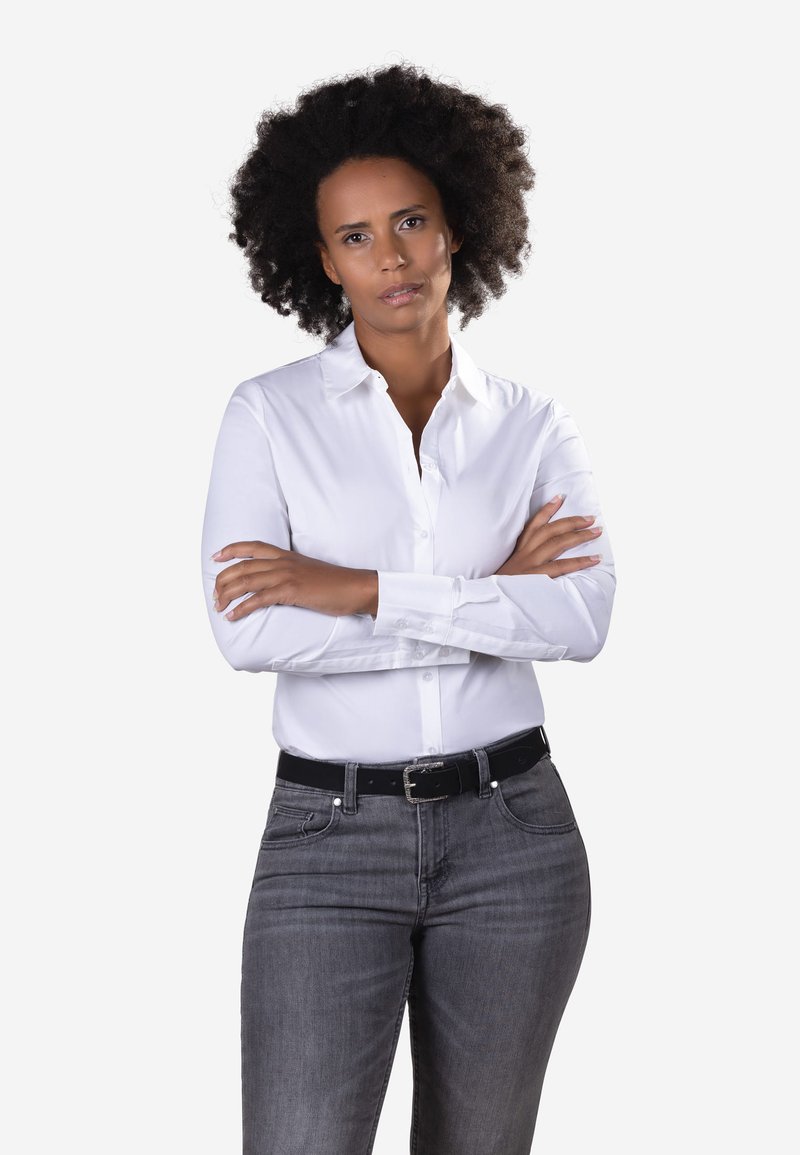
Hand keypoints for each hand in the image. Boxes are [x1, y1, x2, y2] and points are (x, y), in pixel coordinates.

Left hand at [211, 541, 377, 620]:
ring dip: (228, 595)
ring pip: (247, 582)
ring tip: (219, 607)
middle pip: (243, 566)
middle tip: (214, 595)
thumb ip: (291, 574)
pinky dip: (242, 608)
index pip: (253, 546)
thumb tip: (276, 586)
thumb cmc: (335, 584)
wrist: (355, 588)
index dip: (231, 550)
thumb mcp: (309, 572)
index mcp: (287, 555)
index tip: (216, 557)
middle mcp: (284, 562)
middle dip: (224, 581)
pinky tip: (233, 616)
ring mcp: (287, 575)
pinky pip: (259, 599)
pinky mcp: (291, 591)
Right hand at [495, 494, 603, 577]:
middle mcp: (523, 554)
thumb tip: (535, 559)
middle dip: (572, 521)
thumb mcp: (504, 570)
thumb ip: (519, 562)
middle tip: (591, 518)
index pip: (533, 524)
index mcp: (516, 550)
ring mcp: (530, 564)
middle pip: (550, 530)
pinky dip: (580, 562)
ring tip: (597, 531)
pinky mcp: (536, 578)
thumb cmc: (498, 587)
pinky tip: (594, 559)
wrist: (487, 599)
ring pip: (557, 543)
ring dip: (579, 536)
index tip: (560, 497)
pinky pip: (561, 567)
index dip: (547, 509)